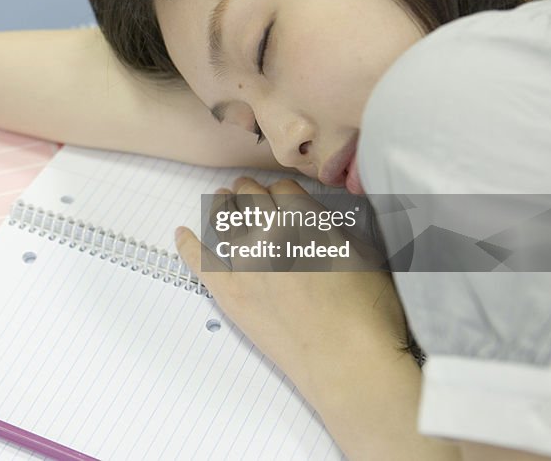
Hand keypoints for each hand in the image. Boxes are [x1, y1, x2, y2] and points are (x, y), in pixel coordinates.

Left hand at [176, 177, 408, 399]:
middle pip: (249, 197)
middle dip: (248, 192)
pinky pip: (200, 260)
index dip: (281, 191)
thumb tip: (321, 220)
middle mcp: (271, 234)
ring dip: (222, 206)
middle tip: (245, 192)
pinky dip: (188, 245)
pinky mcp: (230, 293)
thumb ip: (338, 230)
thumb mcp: (367, 256)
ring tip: (221, 201)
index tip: (278, 195)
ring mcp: (246, 263)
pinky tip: (182, 234)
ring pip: (224, 220)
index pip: (283, 188)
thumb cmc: (368, 313)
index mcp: (306, 220)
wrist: (347, 362)